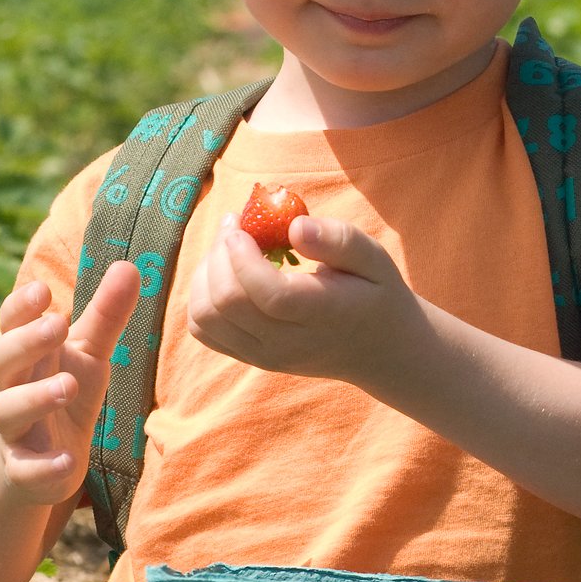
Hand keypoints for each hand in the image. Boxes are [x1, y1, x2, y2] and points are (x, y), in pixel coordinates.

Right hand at [0, 262, 141, 503]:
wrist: (20, 469)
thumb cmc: (57, 396)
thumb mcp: (84, 356)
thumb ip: (104, 315)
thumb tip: (128, 264)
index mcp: (26, 358)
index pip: (11, 325)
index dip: (22, 308)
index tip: (43, 291)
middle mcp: (11, 390)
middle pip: (3, 360)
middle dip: (26, 342)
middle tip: (58, 323)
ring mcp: (13, 433)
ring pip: (8, 412)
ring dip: (35, 398)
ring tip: (68, 384)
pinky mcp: (23, 474)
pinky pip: (25, 471)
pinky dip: (44, 467)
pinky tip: (70, 460)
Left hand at [188, 213, 419, 385]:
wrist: (378, 351)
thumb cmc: (375, 294)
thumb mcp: (374, 258)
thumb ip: (338, 239)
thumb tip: (294, 226)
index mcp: (323, 315)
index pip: (268, 294)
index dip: (242, 256)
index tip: (242, 225)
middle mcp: (288, 343)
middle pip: (227, 303)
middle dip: (219, 254)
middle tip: (235, 224)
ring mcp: (265, 356)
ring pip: (205, 317)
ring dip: (205, 274)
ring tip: (228, 248)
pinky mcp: (249, 357)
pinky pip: (203, 329)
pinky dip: (202, 296)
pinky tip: (224, 274)